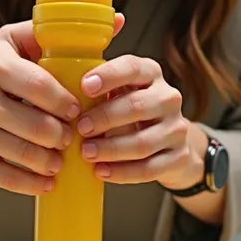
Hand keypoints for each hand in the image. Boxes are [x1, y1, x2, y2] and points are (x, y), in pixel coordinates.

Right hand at [0, 21, 81, 194]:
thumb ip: (55, 33)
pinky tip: (47, 180)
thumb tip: (116, 21)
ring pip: (26, 155)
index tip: (77, 111)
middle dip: (63, 136)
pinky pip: (7, 179)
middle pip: (38, 127)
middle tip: (72, 137)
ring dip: (52, 161)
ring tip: (61, 158)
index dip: (66, 103)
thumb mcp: (11, 41)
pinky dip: (33, 183)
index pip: (41, 87)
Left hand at [77, 55, 202, 187]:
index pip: (132, 68)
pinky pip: (149, 168)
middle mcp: (168, 98)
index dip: (108, 76)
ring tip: (87, 153)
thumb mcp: (120, 94)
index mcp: (150, 75)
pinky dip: (122, 172)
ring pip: (143, 142)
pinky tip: (102, 171)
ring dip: (111, 149)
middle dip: (104, 118)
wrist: (169, 143)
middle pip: (137, 106)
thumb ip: (98, 92)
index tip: (85, 87)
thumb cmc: (132, 113)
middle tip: (80, 128)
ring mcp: (177, 129)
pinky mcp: (179, 157)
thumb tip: (60, 99)